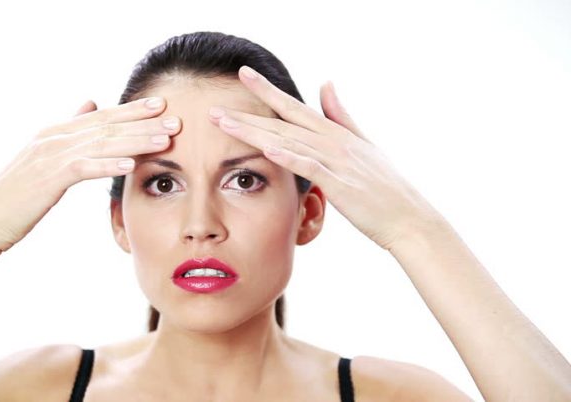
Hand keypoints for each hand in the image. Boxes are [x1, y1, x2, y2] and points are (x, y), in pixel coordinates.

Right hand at [0, 98, 180, 252]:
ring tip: (165, 140)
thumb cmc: (19, 192)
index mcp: (58, 132)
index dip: (134, 110)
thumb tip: (91, 103)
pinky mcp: (48, 178)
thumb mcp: (46, 155)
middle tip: (177, 120)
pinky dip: (108, 165)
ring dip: (136, 141)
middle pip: (108, 126)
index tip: (162, 104)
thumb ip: (71, 130)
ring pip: (102, 144)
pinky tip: (132, 165)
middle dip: (145, 122)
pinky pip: (84, 168)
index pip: (103, 116)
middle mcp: (56, 137)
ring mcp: (50, 156)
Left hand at [208, 66, 441, 250]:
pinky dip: (290, 157)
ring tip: (225, 124)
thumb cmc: (384, 185)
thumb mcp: (363, 143)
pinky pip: (311, 167)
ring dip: (256, 133)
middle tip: (214, 108)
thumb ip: (341, 115)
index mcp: (335, 133)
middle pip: (283, 124)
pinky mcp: (341, 184)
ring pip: (289, 142)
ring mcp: (338, 161)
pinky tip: (267, 150)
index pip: (294, 108)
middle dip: (247, 115)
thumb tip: (326, 84)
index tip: (244, 75)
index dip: (267, 91)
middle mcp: (334, 142)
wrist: (409, 216)